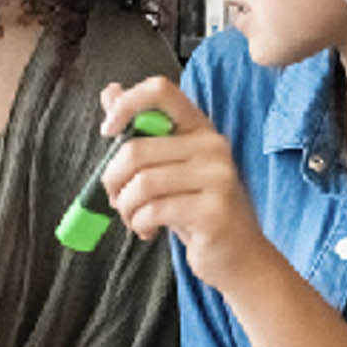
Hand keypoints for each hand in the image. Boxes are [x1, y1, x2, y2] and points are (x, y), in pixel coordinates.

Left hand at [98, 76, 279, 295]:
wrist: (238, 256)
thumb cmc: (197, 209)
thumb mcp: (169, 167)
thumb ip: (142, 131)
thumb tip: (110, 90)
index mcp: (199, 128)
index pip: (160, 91)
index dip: (126, 105)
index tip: (108, 131)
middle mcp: (213, 146)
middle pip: (136, 149)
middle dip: (113, 180)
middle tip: (116, 199)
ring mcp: (218, 177)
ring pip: (142, 183)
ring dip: (125, 207)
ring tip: (133, 218)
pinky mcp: (214, 211)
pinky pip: (155, 210)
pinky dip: (139, 223)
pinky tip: (147, 231)